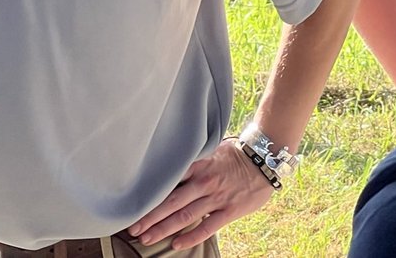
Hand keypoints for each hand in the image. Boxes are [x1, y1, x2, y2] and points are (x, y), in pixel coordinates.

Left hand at [128, 139, 274, 249]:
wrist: (264, 159)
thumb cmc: (235, 155)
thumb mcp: (210, 150)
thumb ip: (192, 161)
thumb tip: (169, 164)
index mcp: (197, 165)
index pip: (167, 181)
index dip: (148, 194)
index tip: (132, 205)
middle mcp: (203, 182)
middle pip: (170, 202)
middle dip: (149, 217)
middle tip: (132, 228)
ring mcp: (216, 197)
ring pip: (184, 216)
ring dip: (163, 229)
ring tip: (146, 239)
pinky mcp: (229, 210)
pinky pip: (208, 227)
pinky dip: (191, 237)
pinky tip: (176, 244)